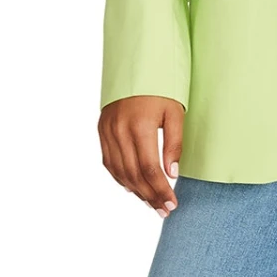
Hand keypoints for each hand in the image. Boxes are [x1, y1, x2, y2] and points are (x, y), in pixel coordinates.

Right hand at [98, 96, 184, 215]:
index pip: (150, 169)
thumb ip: (174, 143)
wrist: (136, 65)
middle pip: (133, 175)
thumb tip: (172, 173)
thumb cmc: (162, 87)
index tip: (172, 205)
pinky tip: (133, 187)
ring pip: (119, 171)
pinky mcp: (102, 130)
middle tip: (164, 210)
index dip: (161, 190)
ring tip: (151, 203)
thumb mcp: (175, 112)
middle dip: (150, 196)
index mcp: (140, 126)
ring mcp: (107, 131)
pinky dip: (121, 177)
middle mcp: (119, 131)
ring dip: (135, 191)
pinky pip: (109, 162)